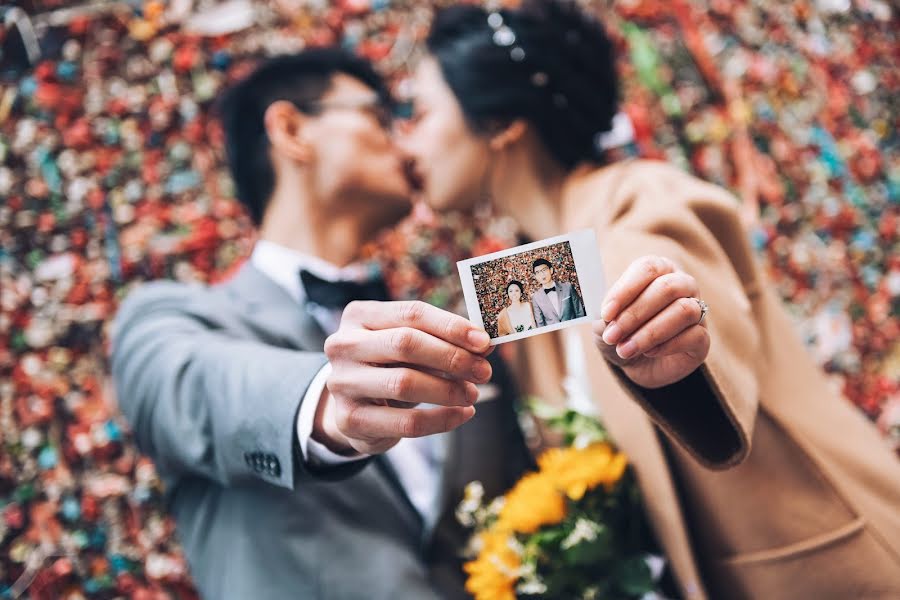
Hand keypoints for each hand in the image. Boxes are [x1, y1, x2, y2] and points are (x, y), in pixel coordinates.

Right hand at [316, 300, 492, 454]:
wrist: (355, 406)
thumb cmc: (389, 367)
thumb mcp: (410, 347)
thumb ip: (443, 341)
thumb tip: (485, 346)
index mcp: (359, 316)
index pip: (411, 313)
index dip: (451, 326)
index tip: (483, 342)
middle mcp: (343, 344)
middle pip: (406, 344)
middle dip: (452, 357)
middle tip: (483, 371)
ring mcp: (342, 382)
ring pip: (404, 383)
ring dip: (448, 389)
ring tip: (472, 394)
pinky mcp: (348, 419)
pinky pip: (406, 422)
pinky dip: (441, 419)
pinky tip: (462, 414)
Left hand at [592, 256, 709, 388]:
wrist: (634, 363)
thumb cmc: (620, 332)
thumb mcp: (606, 322)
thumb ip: (606, 315)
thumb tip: (607, 316)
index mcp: (658, 270)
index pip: (648, 268)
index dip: (626, 290)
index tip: (606, 313)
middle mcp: (682, 285)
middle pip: (667, 287)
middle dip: (635, 314)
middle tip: (613, 336)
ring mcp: (697, 311)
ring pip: (684, 310)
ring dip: (650, 333)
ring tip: (625, 349)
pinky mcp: (703, 339)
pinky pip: (695, 336)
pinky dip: (667, 346)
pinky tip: (648, 353)